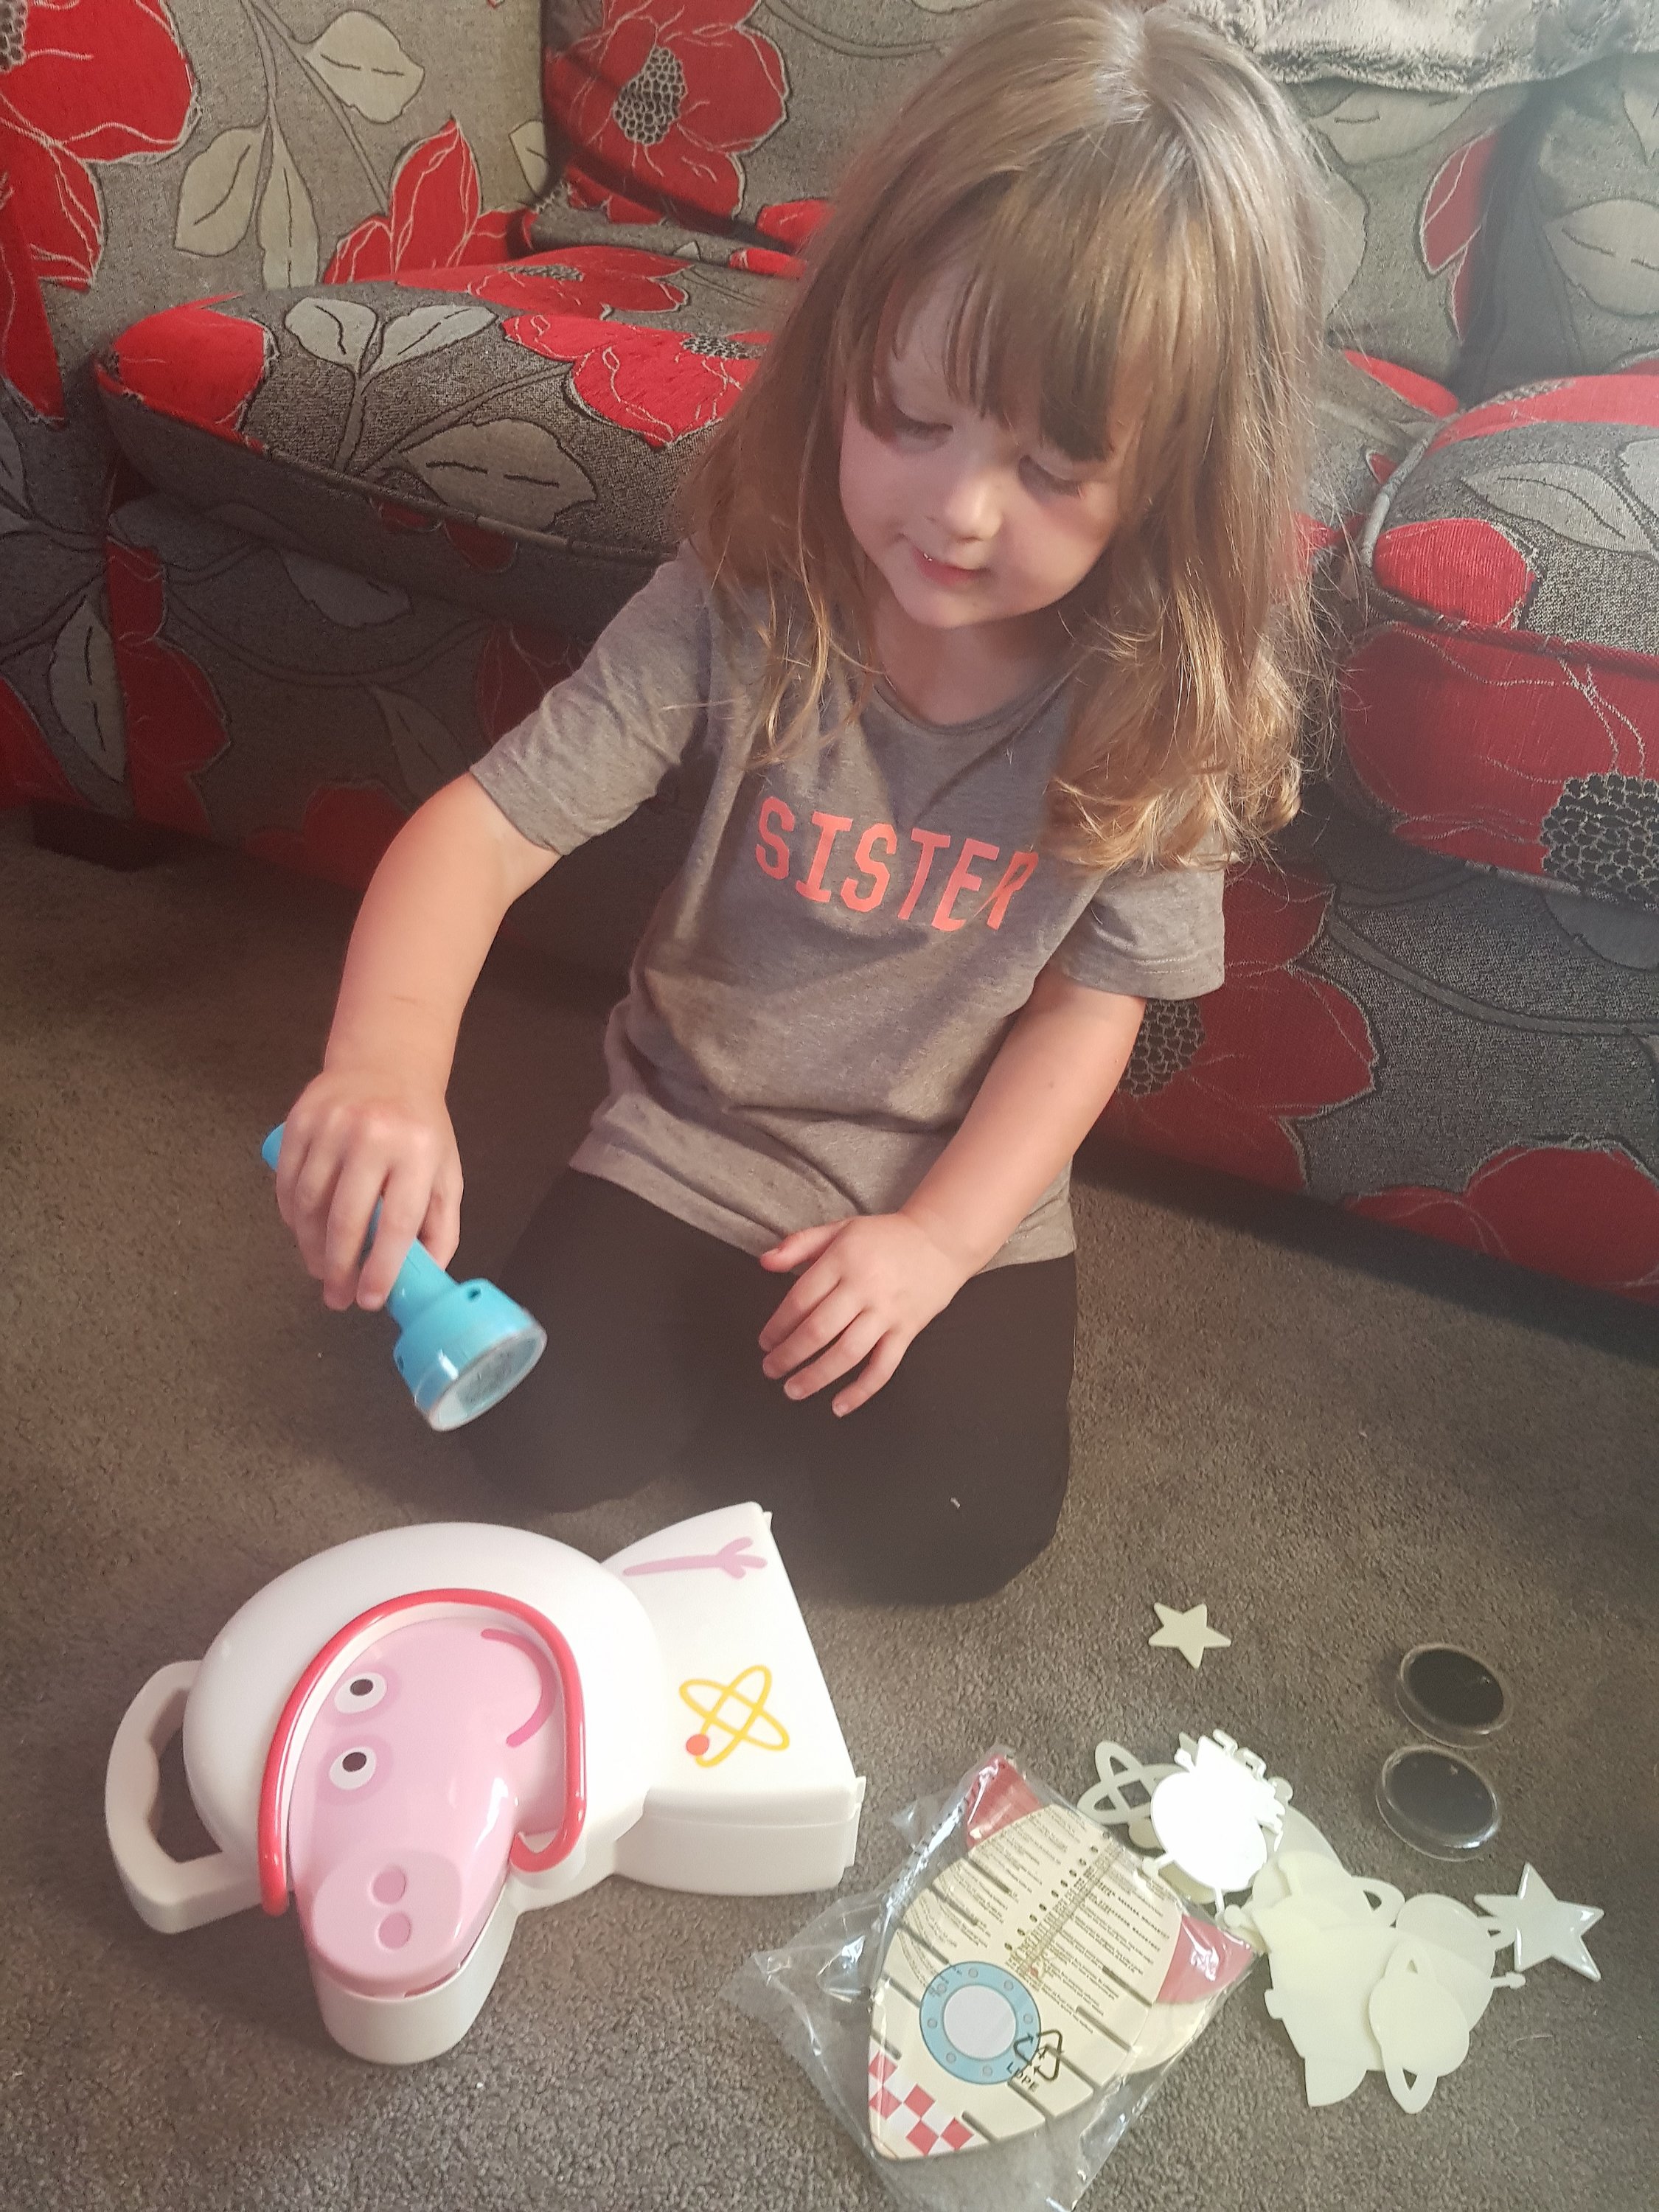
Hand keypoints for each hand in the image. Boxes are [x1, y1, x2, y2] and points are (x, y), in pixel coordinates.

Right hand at [272, 1071, 461, 1312]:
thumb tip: (424, 1278)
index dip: (381, 1268)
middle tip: (338, 1298)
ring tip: (321, 1270)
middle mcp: (373, 1135)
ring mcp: (331, 1125)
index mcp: (418, 1151)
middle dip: (339, 1268)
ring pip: (309, 1205)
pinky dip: (292, 1218)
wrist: (385, 1063)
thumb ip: (441, 1225)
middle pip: (346, 1218)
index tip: (369, 1300)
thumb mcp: (445, 1171)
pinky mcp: (299, 1120)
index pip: (398, 1223)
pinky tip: (303, 1234)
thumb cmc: (419, 1127)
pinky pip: (287, 1184)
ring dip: (311, 1248)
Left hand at [757, 1211, 973, 1415]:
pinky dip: (861, 1391)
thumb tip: (764, 1262)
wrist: (941, 1241)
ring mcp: (887, 1312)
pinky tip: (839, 1406)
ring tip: (793, 1389)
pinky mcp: (907, 1331)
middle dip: (789, 1355)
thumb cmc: (884, 1237)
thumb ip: (799, 1244)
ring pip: (847, 1353)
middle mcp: (864, 1288)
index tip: (765, 1342)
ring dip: (816, 1377)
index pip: (800, 1300)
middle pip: (818, 1330)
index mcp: (843, 1260)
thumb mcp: (840, 1229)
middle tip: (770, 1370)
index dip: (778, 1326)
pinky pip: (883, 1367)